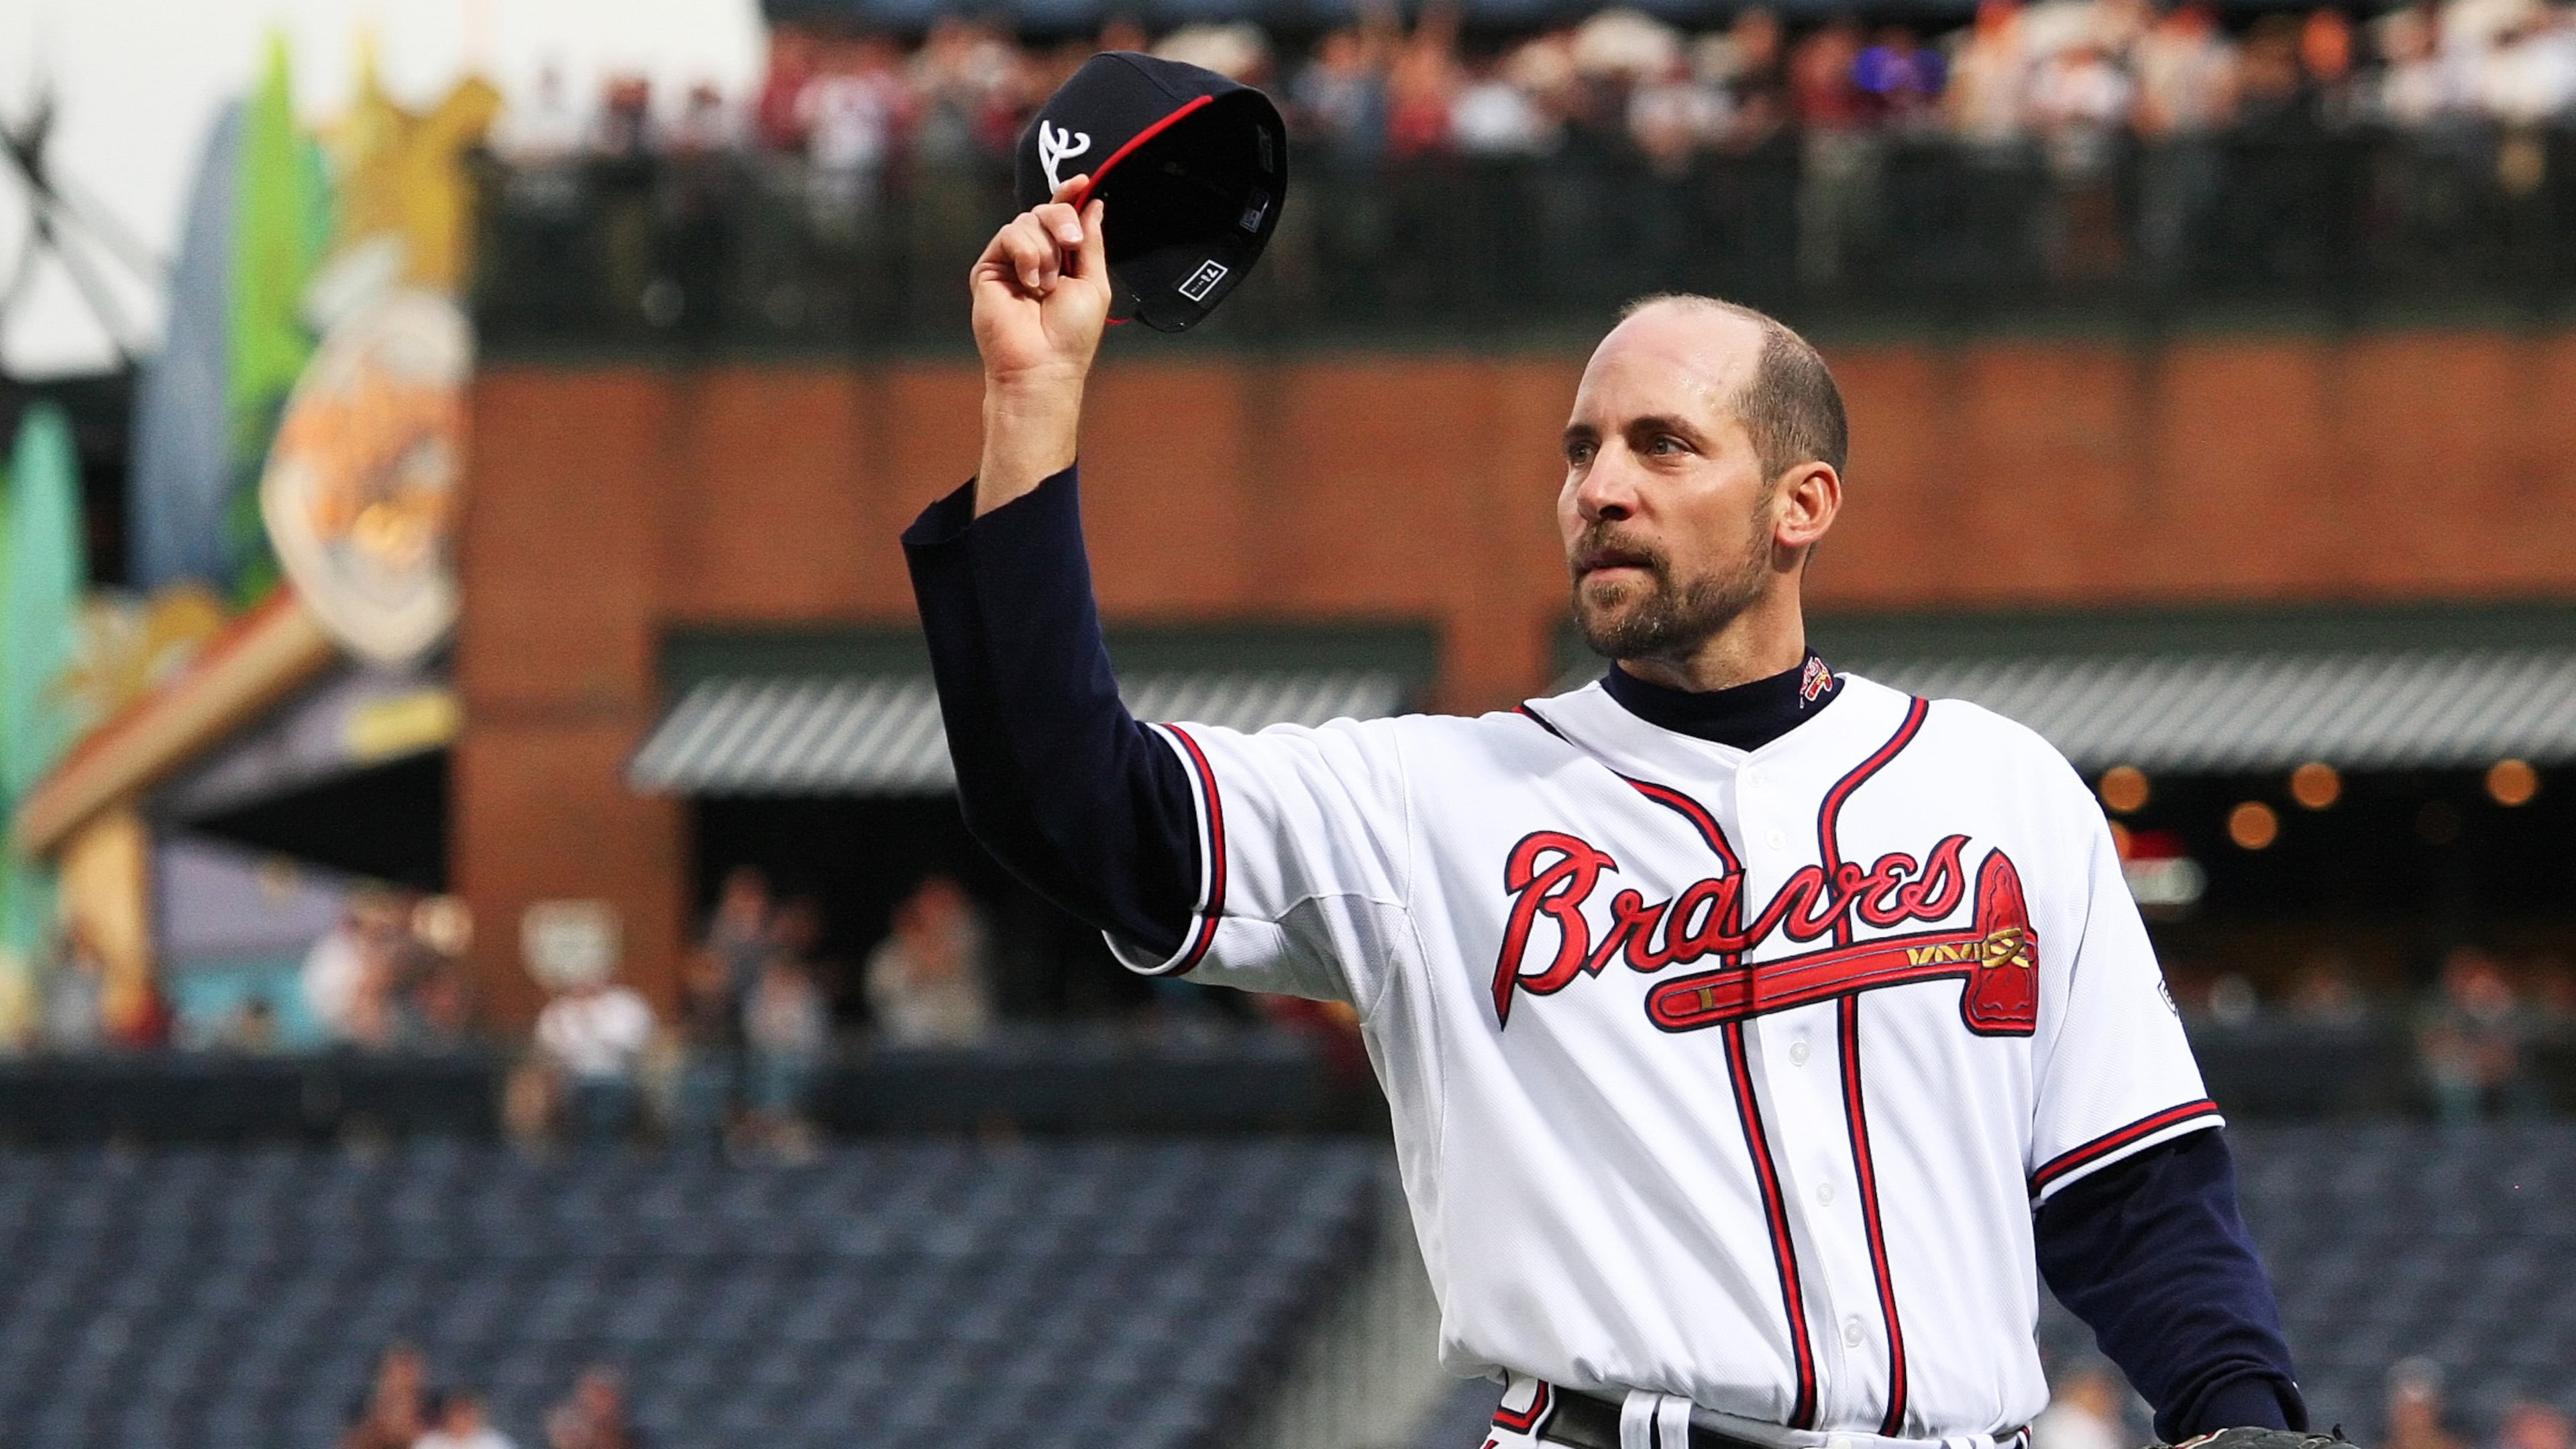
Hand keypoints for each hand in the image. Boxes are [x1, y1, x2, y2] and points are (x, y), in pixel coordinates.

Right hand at [969, 178, 1108, 512]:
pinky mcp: (988, 268)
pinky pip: (1009, 235)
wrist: (1042, 364)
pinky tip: (1030, 283)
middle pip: (1045, 210)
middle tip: (1071, 243)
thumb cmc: (1071, 335)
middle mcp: (1034, 257)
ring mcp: (1010, 261)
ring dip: (1046, 247)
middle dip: (1062, 219)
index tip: (1082, 182)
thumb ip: (1092, 243)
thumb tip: (1095, 204)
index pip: (1062, 217)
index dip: (1070, 196)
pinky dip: (1027, 254)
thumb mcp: (1094, 283)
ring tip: (1047, 283)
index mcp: (1061, 260)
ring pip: (1027, 220)